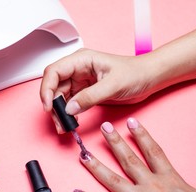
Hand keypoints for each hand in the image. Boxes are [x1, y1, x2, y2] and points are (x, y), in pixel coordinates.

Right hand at [40, 49, 156, 129]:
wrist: (148, 79)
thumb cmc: (135, 73)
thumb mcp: (113, 85)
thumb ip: (90, 97)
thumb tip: (69, 109)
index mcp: (81, 60)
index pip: (54, 72)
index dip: (47, 88)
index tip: (49, 106)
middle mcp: (77, 70)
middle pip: (53, 87)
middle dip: (52, 105)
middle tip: (59, 122)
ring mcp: (79, 82)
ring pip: (59, 98)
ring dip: (59, 112)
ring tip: (64, 126)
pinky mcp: (84, 93)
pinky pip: (69, 104)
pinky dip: (68, 115)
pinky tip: (72, 122)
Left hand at [73, 118, 195, 191]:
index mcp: (170, 180)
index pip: (153, 151)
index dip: (142, 135)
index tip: (132, 122)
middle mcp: (151, 186)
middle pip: (129, 159)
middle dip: (115, 142)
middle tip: (103, 127)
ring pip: (112, 180)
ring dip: (96, 166)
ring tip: (83, 154)